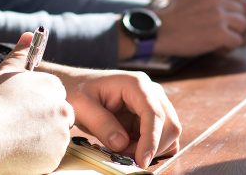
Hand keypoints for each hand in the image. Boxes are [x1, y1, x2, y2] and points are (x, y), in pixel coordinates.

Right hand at [0, 33, 74, 174]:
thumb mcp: (3, 73)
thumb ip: (20, 54)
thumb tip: (29, 35)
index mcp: (52, 86)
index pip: (54, 96)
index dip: (36, 105)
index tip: (20, 111)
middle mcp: (61, 108)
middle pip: (59, 117)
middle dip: (43, 122)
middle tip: (17, 127)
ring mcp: (60, 134)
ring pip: (55, 138)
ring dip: (40, 140)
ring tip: (14, 139)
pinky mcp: (55, 157)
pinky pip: (50, 157)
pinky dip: (37, 157)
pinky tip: (17, 152)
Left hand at [48, 68, 180, 167]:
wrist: (76, 86)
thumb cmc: (78, 91)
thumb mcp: (82, 107)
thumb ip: (102, 124)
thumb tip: (122, 144)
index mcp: (136, 84)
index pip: (154, 114)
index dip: (151, 140)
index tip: (141, 161)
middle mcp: (151, 92)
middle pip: (169, 124)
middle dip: (152, 147)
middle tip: (126, 158)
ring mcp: (154, 103)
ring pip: (169, 132)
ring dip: (152, 149)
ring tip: (124, 151)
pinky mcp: (150, 116)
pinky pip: (161, 136)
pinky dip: (151, 148)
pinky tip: (131, 148)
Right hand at [154, 0, 245, 56]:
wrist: (157, 32)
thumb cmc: (172, 17)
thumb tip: (230, 0)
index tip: (228, 9)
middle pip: (242, 8)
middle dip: (236, 20)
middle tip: (225, 30)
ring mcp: (218, 16)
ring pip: (243, 24)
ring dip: (235, 34)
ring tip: (221, 39)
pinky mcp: (219, 33)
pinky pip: (237, 41)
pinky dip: (229, 46)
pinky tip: (217, 47)